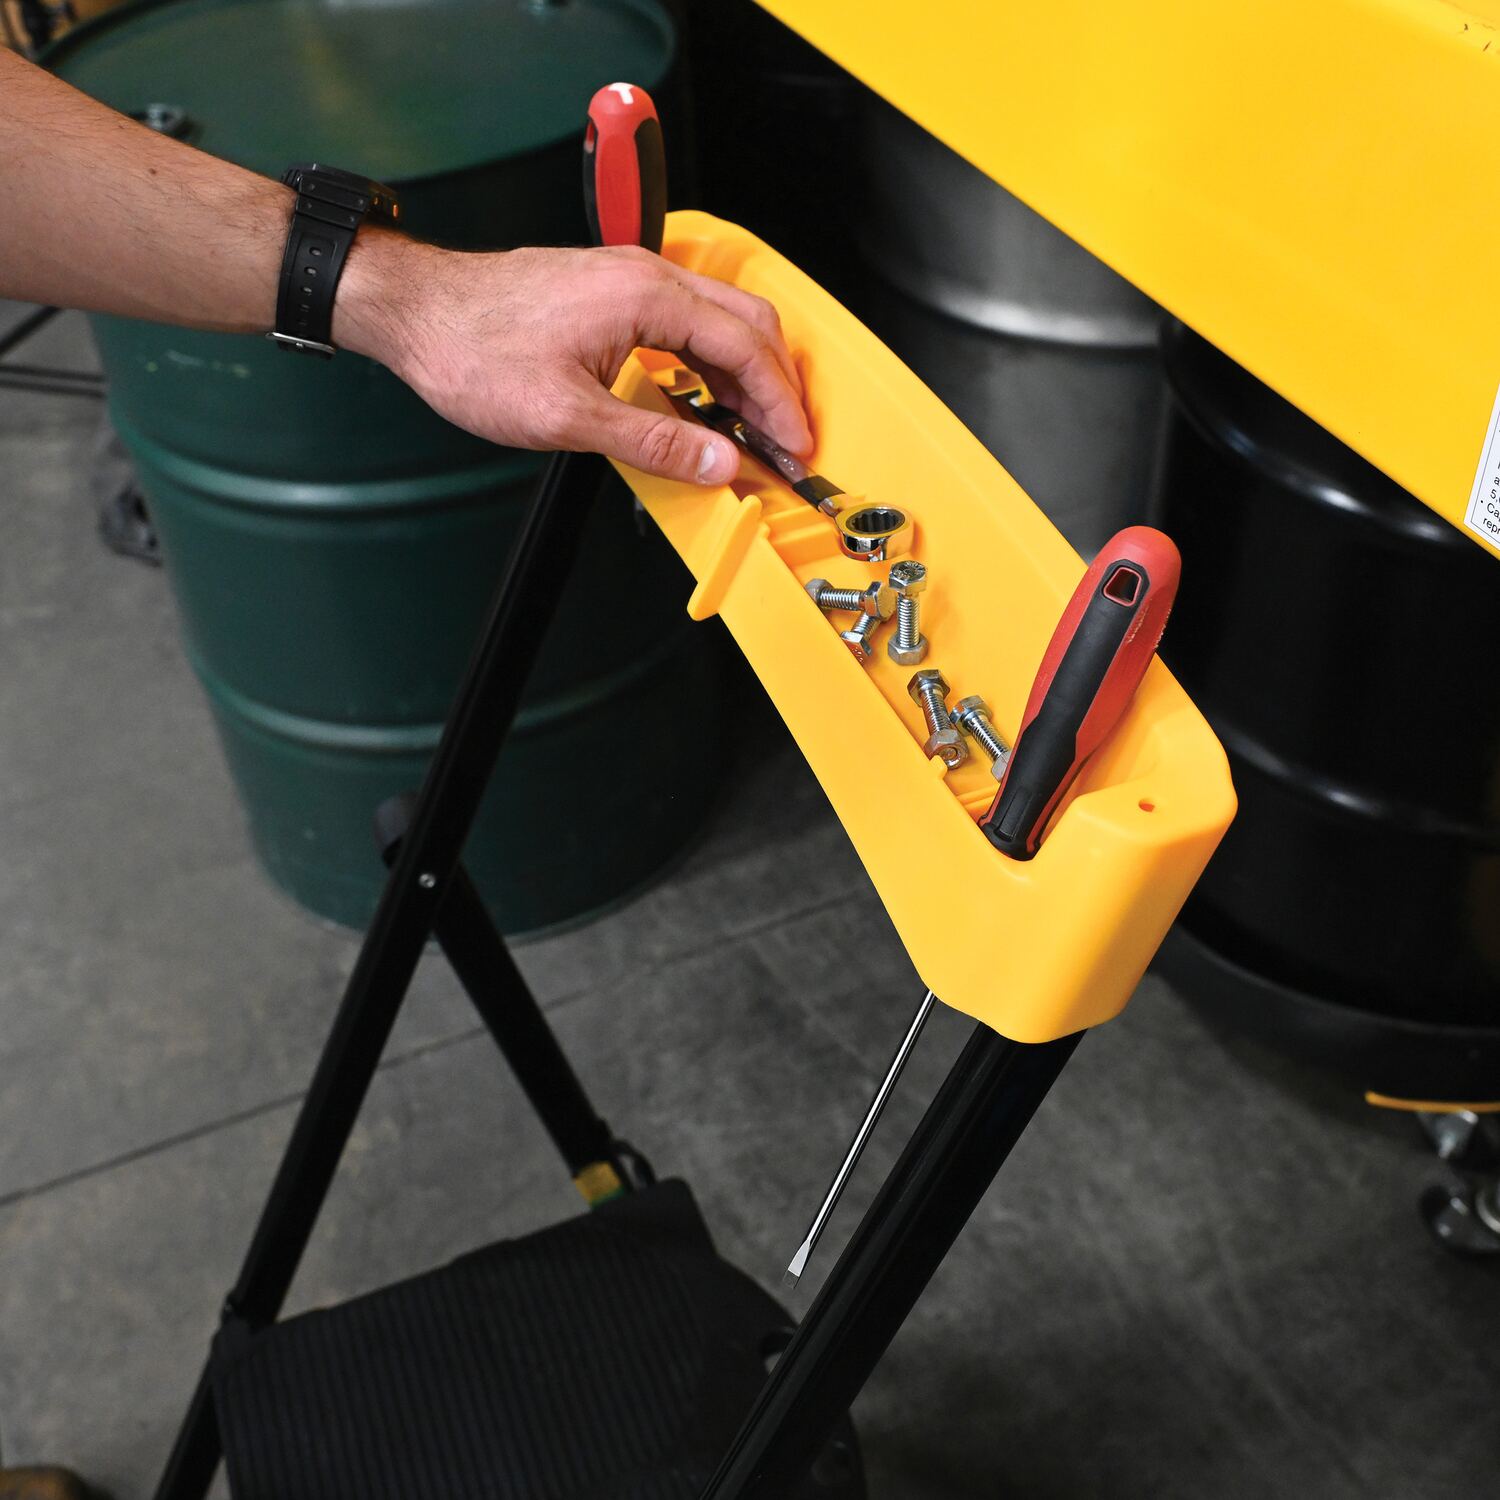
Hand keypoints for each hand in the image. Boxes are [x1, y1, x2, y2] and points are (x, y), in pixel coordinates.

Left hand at [337, 235, 811, 485]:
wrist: (415, 311)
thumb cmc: (472, 350)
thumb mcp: (568, 416)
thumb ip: (654, 440)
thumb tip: (720, 462)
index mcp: (646, 295)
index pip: (746, 349)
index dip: (781, 405)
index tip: (797, 447)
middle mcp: (644, 276)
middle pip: (747, 325)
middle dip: (778, 387)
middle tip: (789, 443)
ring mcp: (628, 280)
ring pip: (719, 322)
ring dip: (746, 377)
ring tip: (756, 431)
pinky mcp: (610, 293)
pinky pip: (685, 323)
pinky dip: (710, 366)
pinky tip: (706, 402)